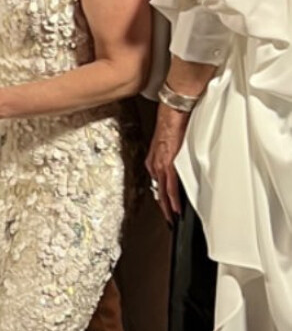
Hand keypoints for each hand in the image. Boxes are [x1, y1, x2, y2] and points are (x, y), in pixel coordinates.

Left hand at [146, 104, 188, 221]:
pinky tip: (176, 208)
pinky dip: (173, 198)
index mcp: (154, 158)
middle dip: (162, 207)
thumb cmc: (172, 121)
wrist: (173, 111)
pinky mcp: (169, 162)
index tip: (166, 206)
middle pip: (157, 190)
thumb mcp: (169, 141)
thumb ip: (170, 154)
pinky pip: (171, 186)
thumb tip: (176, 162)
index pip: (157, 182)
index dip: (161, 195)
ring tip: (172, 218)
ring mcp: (160, 163)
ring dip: (167, 206)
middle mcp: (154, 162)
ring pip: (162, 191)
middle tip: (168, 219)